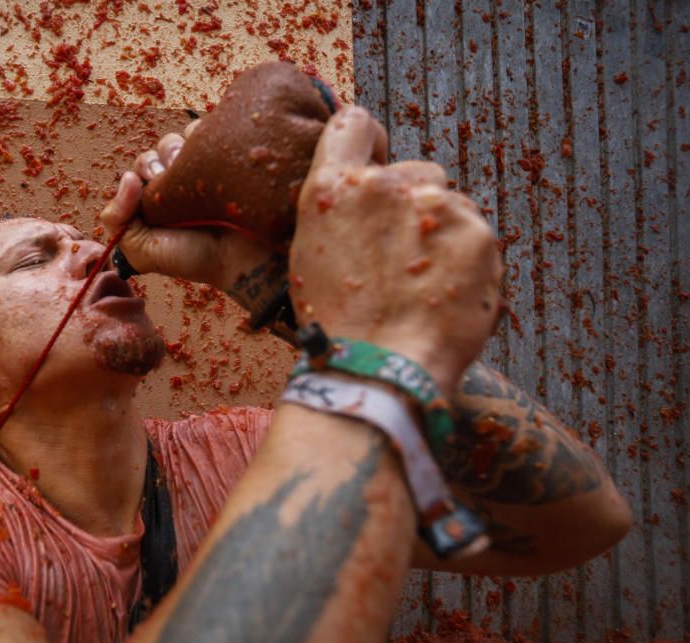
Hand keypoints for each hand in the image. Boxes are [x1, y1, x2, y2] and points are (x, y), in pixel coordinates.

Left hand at [98, 121, 280, 313]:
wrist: (240, 258)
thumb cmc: (194, 258)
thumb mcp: (141, 249)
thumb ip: (117, 218)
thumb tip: (127, 176)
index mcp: (159, 199)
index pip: (141, 167)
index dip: (142, 170)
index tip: (148, 185)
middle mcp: (182, 182)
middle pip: (160, 149)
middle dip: (158, 160)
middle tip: (167, 180)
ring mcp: (206, 169)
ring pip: (182, 138)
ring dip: (180, 148)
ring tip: (192, 172)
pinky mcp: (228, 158)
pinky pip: (208, 130)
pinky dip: (203, 135)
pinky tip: (209, 158)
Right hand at [290, 106, 503, 396]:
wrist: (379, 374)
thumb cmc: (337, 328)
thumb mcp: (307, 260)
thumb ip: (337, 214)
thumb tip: (361, 201)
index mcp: (333, 190)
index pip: (353, 124)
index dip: (368, 142)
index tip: (375, 166)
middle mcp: (384, 186)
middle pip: (414, 172)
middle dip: (412, 205)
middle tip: (399, 259)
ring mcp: (437, 207)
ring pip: (451, 205)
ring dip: (442, 234)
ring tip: (423, 286)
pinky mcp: (480, 235)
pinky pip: (476, 235)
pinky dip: (467, 261)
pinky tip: (446, 295)